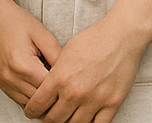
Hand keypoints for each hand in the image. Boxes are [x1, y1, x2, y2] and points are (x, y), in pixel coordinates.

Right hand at [0, 0, 60, 108]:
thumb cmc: (15, 22)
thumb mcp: (41, 34)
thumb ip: (57, 55)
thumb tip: (70, 72)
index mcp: (24, 66)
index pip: (50, 89)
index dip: (64, 87)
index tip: (73, 83)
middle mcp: (12, 78)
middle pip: (41, 101)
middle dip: (55, 96)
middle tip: (67, 88)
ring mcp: (5, 83)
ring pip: (30, 105)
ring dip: (43, 100)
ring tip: (55, 89)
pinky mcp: (1, 84)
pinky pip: (20, 101)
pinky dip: (32, 99)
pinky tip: (40, 88)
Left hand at [22, 15, 145, 122]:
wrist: (121, 37)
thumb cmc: (93, 39)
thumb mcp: (65, 52)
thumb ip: (55, 73)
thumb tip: (46, 88)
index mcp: (60, 77)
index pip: (38, 104)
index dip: (32, 110)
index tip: (31, 112)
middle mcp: (75, 92)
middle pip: (54, 119)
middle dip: (47, 119)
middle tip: (47, 117)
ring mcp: (95, 100)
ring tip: (65, 118)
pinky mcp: (112, 103)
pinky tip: (84, 119)